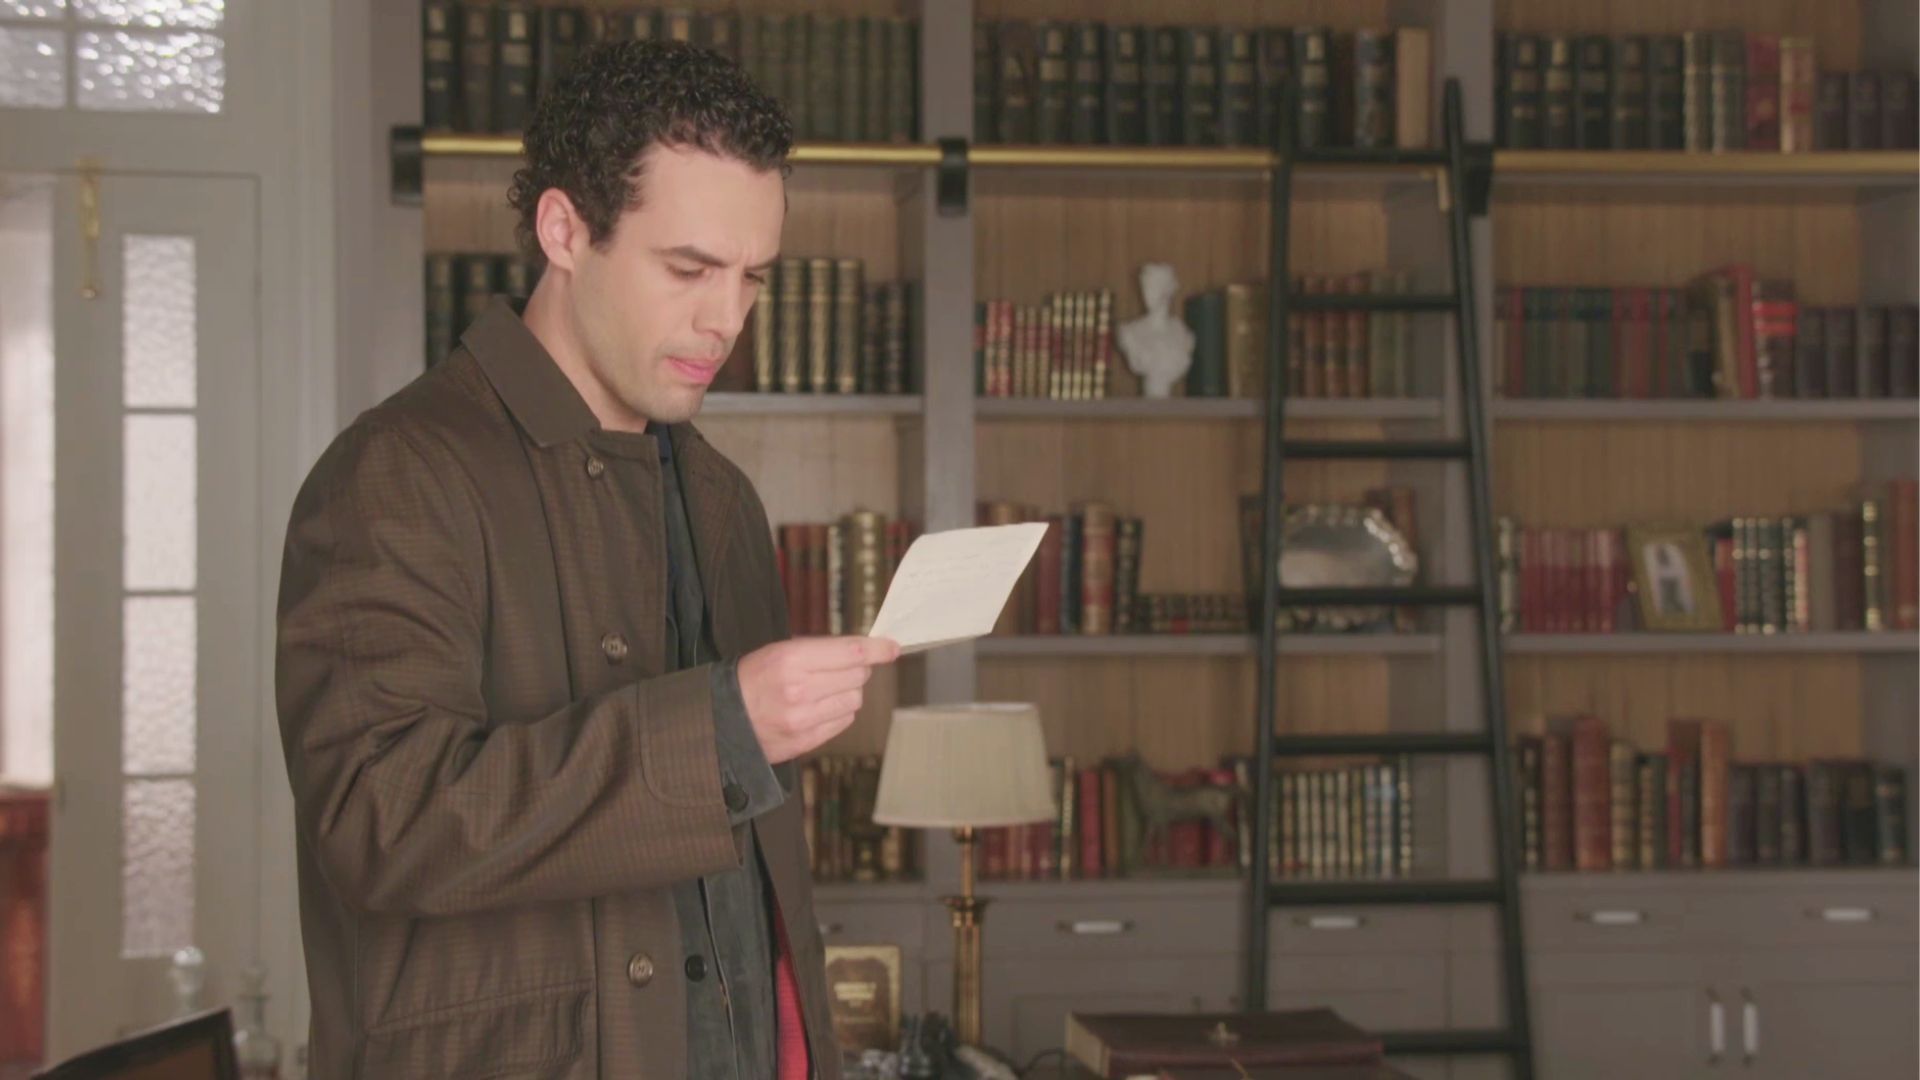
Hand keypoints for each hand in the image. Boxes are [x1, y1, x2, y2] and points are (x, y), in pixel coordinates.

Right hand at [736, 635, 900, 763]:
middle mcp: (800, 691)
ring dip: (848, 691)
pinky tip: (821, 707)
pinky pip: (843, 721)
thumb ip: (819, 651)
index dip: (877, 649)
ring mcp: (803, 720)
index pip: (851, 653)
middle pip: (857, 676)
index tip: (892, 648)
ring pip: (854, 700)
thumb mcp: (778, 651)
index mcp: (791, 660)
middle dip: (857, 669)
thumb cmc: (751, 679)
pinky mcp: (805, 741)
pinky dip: (839, 711)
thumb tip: (862, 651)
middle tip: (840, 667)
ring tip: (825, 689)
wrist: (721, 719)